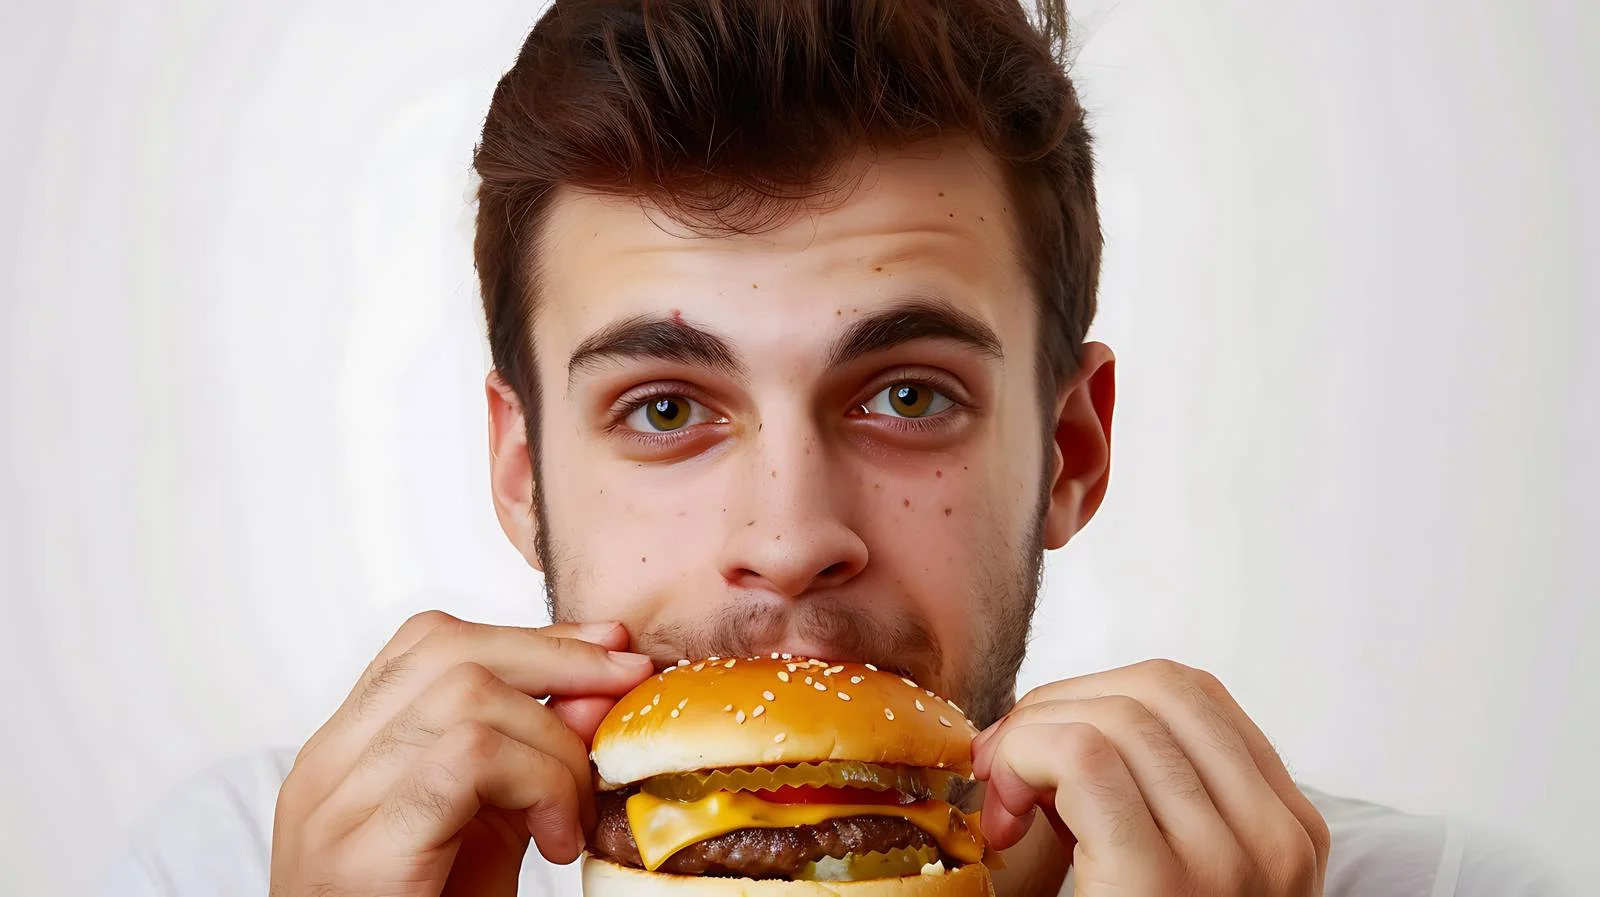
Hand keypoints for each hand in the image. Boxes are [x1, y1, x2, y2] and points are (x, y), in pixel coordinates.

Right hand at [269, 611, 657, 896]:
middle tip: (626, 694)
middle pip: (448, 650)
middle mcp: (326, 767)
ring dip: (553, 745)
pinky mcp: (361, 848)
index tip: (610, 650)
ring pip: (467, 696)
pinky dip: (537, 784)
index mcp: (346, 753)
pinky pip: (466, 758)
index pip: (429, 643)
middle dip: (558, 660)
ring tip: (575, 814)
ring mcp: (332, 804)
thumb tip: (605, 680)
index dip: (529, 637)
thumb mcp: (489, 828)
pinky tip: (557, 840)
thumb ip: (531, 756)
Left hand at [972, 659, 1329, 895]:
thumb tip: (1056, 714)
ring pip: (1113, 716)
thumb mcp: (1160, 860)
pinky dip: (1024, 760)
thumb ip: (1141, 790)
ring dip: (1028, 739)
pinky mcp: (1164, 878)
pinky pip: (1083, 756)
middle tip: (1003, 770)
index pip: (1191, 693)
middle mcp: (1276, 840)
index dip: (1096, 696)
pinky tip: (1005, 817)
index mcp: (1285, 828)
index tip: (1040, 749)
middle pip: (1156, 688)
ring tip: (1003, 807)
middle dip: (1059, 705)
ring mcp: (1232, 860)